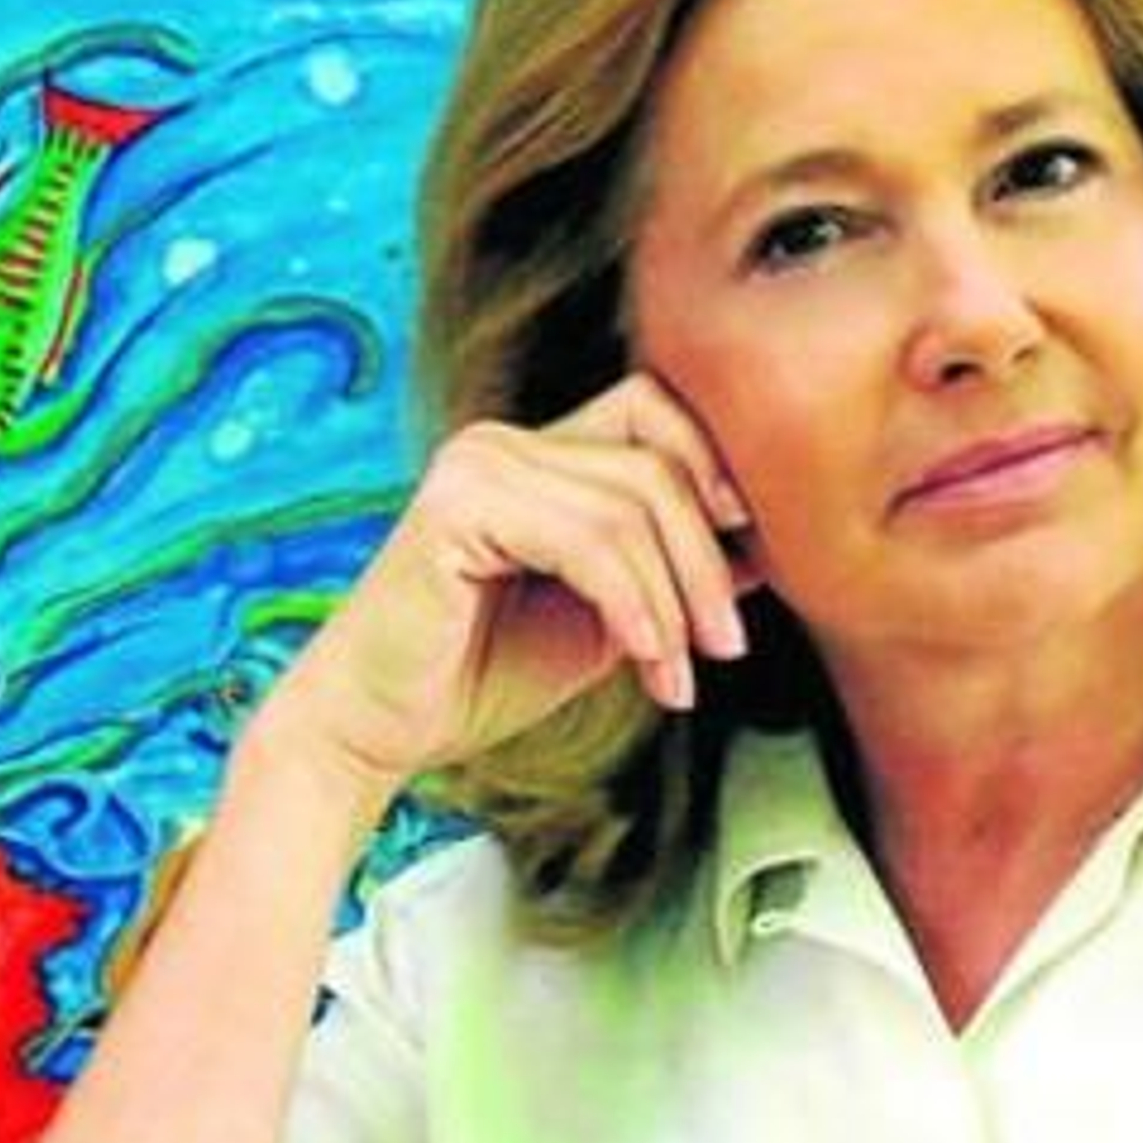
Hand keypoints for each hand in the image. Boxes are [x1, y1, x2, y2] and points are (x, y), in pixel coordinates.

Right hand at [253, 373, 758, 797]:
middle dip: (709, 561)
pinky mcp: (456, 508)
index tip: (757, 557)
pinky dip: (636, 607)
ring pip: (631, 507)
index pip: (656, 412)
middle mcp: (502, 441)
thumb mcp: (606, 621)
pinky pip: (587, 544)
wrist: (376, 731)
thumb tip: (766, 545)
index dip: (718, 471)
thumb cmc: (479, 676)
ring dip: (676, 600)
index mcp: (534, 453)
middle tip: (728, 645)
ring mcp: (476, 465)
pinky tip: (650, 663)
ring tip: (681, 674)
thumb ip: (668, 575)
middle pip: (657, 463)